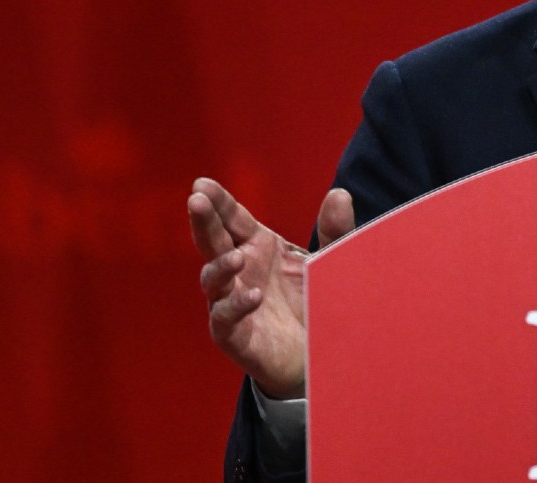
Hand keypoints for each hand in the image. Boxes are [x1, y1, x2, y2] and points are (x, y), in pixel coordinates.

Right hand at [188, 177, 354, 398]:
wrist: (322, 353)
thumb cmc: (319, 300)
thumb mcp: (333, 261)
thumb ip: (336, 231)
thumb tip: (340, 193)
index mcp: (258, 246)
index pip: (233, 219)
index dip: (218, 202)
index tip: (203, 183)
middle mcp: (240, 270)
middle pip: (213, 242)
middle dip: (203, 221)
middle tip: (196, 201)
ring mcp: (232, 301)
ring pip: (213, 279)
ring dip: (221, 267)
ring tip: (237, 258)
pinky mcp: (234, 334)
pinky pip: (225, 318)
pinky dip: (235, 305)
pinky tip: (253, 295)